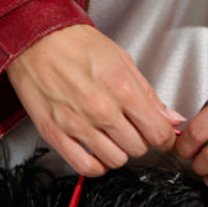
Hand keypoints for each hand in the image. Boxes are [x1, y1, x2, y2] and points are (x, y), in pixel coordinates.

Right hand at [5, 24, 182, 175]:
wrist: (37, 39)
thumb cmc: (78, 44)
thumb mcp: (122, 60)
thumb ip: (148, 93)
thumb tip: (171, 117)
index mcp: (122, 88)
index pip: (158, 132)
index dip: (165, 137)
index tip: (162, 135)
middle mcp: (101, 109)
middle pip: (138, 148)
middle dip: (141, 140)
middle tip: (134, 129)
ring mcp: (77, 124)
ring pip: (115, 160)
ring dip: (119, 152)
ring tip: (113, 137)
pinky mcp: (55, 133)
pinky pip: (84, 167)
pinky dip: (96, 166)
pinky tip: (97, 152)